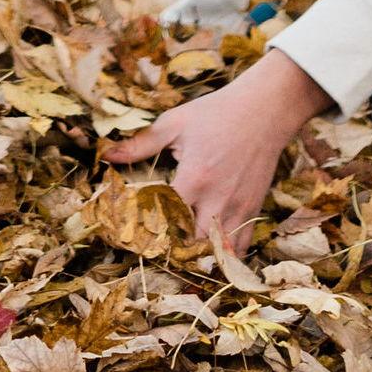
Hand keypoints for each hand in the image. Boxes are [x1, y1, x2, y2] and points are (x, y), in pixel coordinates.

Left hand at [100, 49, 326, 251]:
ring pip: (217, 252)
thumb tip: (107, 155)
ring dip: (199, 258)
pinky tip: (210, 254)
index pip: (166, 219)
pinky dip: (225, 255)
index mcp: (194, 178)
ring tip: (181, 260)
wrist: (264, 110)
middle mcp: (217, 199)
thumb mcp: (175, 123)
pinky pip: (240, 247)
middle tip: (156, 252)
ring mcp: (238, 208)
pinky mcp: (252, 210)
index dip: (149, 231)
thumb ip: (142, 144)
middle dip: (174, 252)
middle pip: (192, 245)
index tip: (134, 236)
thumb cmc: (216, 113)